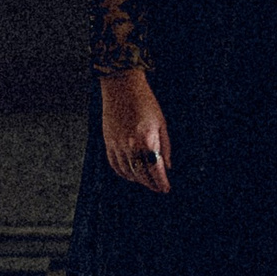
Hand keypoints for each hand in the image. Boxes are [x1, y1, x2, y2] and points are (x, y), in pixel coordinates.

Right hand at [101, 67, 170, 192]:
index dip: (161, 182)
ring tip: (147, 182)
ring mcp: (117, 145)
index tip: (166, 188)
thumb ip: (165, 146)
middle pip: (141, 174)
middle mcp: (130, 145)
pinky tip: (131, 175)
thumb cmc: (144, 102)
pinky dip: (123, 173)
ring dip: (139, 180)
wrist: (122, 87)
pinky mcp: (108, 142)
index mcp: (146, 140)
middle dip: (151, 184)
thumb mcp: (161, 122)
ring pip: (128, 172)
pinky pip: (115, 165)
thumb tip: (167, 166)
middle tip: (158, 187)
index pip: (155, 169)